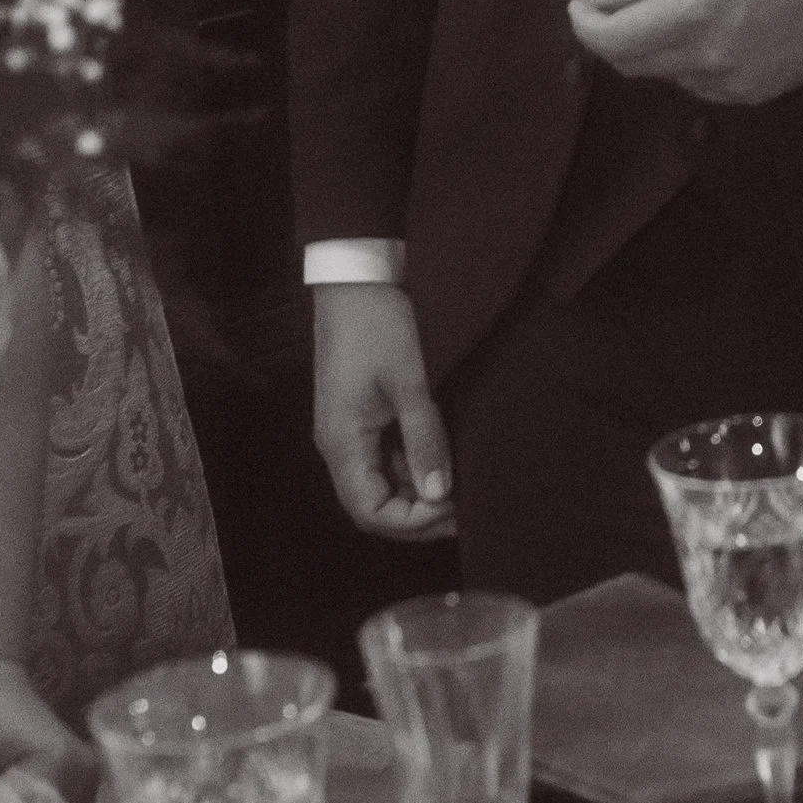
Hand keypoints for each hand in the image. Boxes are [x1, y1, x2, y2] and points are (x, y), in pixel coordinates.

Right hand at [312, 282, 458, 538]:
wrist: (356, 280)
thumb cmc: (379, 326)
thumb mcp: (410, 382)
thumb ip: (424, 440)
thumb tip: (440, 494)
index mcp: (343, 443)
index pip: (371, 512)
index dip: (412, 522)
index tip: (454, 508)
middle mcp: (338, 447)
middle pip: (373, 506)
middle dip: (417, 516)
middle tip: (464, 508)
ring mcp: (347, 433)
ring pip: (379, 485)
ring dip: (416, 494)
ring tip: (460, 488)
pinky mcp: (359, 419)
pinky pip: (382, 461)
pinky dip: (411, 469)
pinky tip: (442, 462)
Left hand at [569, 0, 802, 104]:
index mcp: (695, 11)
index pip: (613, 39)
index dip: (585, 25)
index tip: (579, 5)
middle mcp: (708, 57)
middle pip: (631, 63)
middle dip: (611, 37)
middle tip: (610, 8)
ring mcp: (730, 83)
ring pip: (663, 74)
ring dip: (651, 47)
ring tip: (673, 10)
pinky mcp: (750, 96)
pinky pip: (697, 83)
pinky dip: (686, 60)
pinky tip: (710, 32)